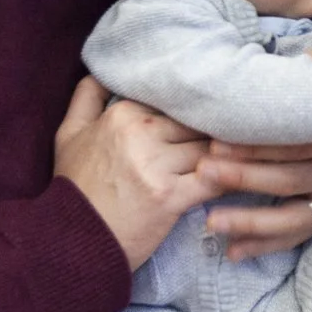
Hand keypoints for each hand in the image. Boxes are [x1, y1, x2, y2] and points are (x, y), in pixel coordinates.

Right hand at [54, 77, 222, 268]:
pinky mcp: (171, 196)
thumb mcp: (68, 135)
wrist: (71, 241)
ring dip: (226, 156)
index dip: (192, 112)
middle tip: (235, 138)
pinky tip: (236, 181)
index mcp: (121, 113)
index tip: (206, 118)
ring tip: (243, 158)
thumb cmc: (74, 188)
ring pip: (209, 148)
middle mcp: (140, 132)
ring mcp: (156, 165)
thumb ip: (86, 97)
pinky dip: (228, 180)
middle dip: (213, 132)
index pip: (175, 101)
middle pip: (196, 123)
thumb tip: (102, 70)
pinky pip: (214, 181)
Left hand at [200, 122, 311, 259]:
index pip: (295, 140)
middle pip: (289, 177)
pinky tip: (233, 252)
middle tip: (204, 173)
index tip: (218, 140)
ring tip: (211, 222)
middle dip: (243, 177)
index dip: (256, 142)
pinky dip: (266, 246)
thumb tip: (286, 62)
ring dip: (250, 220)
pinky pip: (299, 235)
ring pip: (293, 215)